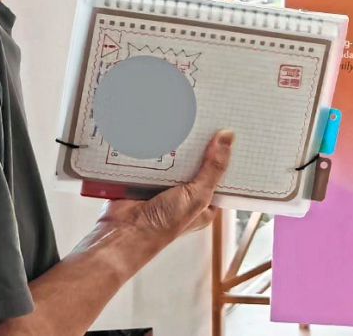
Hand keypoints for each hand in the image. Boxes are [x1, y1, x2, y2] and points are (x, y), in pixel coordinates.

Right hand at [98, 130, 233, 252]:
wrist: (124, 231)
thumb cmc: (162, 226)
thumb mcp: (197, 196)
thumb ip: (213, 168)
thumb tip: (228, 139)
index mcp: (203, 203)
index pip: (219, 174)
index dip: (225, 156)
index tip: (229, 132)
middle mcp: (185, 194)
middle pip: (197, 163)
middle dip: (199, 146)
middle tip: (206, 121)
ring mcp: (165, 185)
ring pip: (175, 159)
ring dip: (177, 145)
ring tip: (185, 121)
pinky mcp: (146, 178)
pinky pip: (155, 158)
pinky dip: (156, 148)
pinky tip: (161, 131)